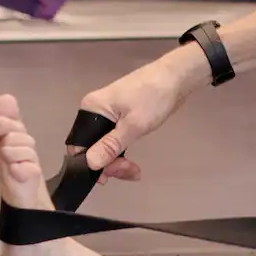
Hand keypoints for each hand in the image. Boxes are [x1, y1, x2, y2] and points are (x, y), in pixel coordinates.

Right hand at [74, 43, 210, 178]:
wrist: (176, 77)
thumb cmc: (154, 97)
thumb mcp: (134, 125)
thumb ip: (111, 145)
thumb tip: (90, 164)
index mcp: (91, 109)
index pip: (79, 144)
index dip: (91, 163)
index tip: (108, 178)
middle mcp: (93, 112)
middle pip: (91, 146)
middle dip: (108, 163)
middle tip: (130, 172)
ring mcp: (106, 115)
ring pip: (102, 145)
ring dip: (116, 161)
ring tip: (135, 171)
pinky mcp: (118, 117)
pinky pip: (112, 140)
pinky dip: (120, 152)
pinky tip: (131, 163)